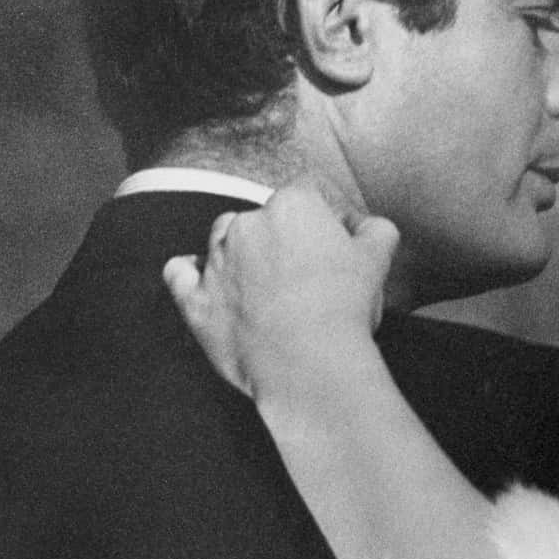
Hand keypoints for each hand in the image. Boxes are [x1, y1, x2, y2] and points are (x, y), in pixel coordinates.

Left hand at [163, 184, 398, 399]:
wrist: (308, 364)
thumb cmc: (343, 309)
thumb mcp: (378, 258)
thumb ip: (374, 229)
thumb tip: (366, 225)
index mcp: (292, 206)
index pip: (309, 194)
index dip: (326, 218)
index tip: (338, 245)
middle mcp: (247, 224)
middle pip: (264, 218)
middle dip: (283, 239)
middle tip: (307, 275)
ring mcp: (216, 260)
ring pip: (223, 240)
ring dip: (240, 255)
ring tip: (265, 286)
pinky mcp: (195, 298)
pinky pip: (180, 274)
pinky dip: (190, 273)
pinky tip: (202, 278)